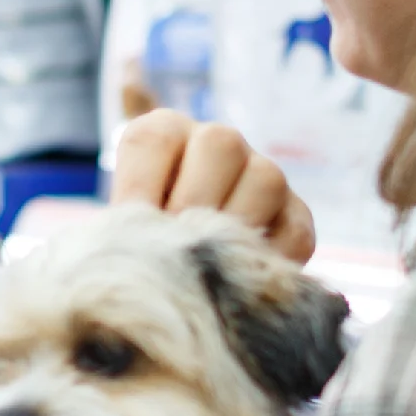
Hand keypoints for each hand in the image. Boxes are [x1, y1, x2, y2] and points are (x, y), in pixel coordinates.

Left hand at [113, 111, 316, 262]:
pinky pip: (294, 231)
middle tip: (175, 249)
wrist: (183, 274)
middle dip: (193, 204)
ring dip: (234, 228)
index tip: (132, 227)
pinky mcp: (295, 217)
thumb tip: (125, 222)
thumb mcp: (120, 227)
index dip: (140, 184)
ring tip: (207, 266)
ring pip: (265, 180)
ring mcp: (264, 176)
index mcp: (165, 132)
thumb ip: (121, 224)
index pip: (155, 137)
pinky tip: (240, 283)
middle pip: (221, 144)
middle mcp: (218, 143)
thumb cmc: (140, 247)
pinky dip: (268, 258)